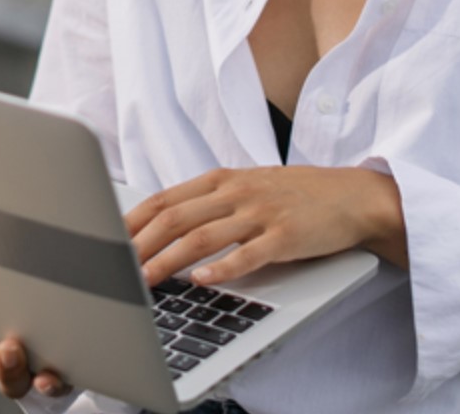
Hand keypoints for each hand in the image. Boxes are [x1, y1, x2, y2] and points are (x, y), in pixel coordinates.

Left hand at [125, 166, 407, 285]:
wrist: (352, 196)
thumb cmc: (296, 195)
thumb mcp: (247, 187)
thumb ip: (209, 202)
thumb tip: (161, 223)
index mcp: (222, 180)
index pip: (165, 199)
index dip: (132, 221)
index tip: (106, 240)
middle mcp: (237, 193)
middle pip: (175, 218)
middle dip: (139, 245)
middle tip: (114, 267)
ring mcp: (261, 214)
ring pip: (203, 236)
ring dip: (168, 260)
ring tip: (144, 279)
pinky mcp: (285, 237)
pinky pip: (248, 254)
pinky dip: (222, 268)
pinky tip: (203, 280)